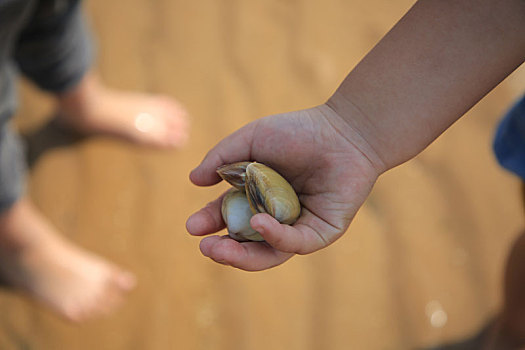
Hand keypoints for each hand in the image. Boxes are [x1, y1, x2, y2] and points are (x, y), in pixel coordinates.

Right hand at [186, 104, 382, 270]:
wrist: (342, 131)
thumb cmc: (298, 132)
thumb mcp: (251, 139)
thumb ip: (222, 158)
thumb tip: (193, 180)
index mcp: (257, 197)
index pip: (229, 216)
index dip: (210, 222)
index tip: (192, 226)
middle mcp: (276, 217)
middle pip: (247, 243)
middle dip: (224, 250)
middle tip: (205, 247)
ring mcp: (299, 228)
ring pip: (269, 253)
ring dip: (242, 256)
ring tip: (219, 249)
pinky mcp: (321, 233)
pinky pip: (296, 243)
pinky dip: (275, 236)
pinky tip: (258, 223)